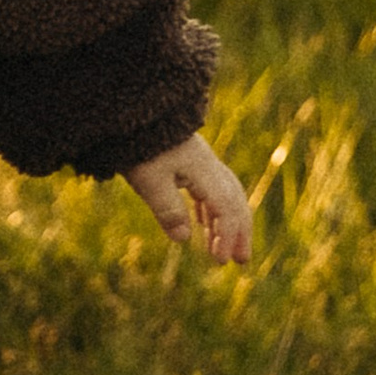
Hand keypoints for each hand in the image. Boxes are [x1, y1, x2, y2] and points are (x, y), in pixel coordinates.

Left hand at [125, 133, 251, 265]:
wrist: (134, 113)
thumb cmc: (139, 146)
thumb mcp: (149, 180)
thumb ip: (168, 209)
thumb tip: (184, 239)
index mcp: (203, 170)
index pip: (225, 207)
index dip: (227, 235)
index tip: (220, 261)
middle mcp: (208, 166)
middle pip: (234, 202)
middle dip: (238, 232)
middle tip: (241, 261)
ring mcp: (200, 162)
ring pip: (223, 196)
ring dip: (226, 224)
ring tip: (221, 250)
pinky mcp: (189, 161)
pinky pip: (209, 189)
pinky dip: (210, 210)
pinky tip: (202, 224)